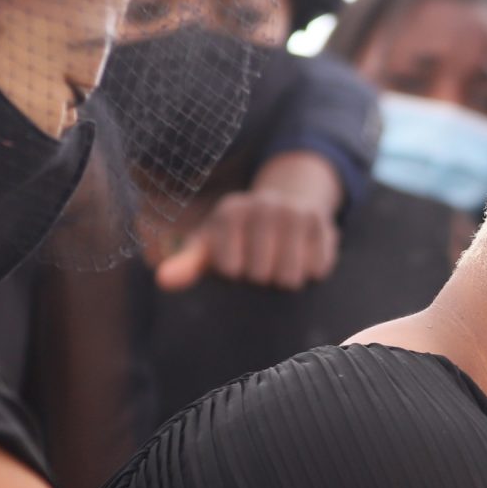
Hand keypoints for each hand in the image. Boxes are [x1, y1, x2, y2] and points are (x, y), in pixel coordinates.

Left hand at [153, 150, 344, 291]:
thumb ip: (186, 265)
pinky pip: (316, 271)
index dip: (235, 274)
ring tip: (279, 261)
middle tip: (261, 262)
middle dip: (261, 278)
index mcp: (231, 210)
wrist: (286, 209)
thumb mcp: (209, 249)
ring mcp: (296, 213)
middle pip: (262, 275)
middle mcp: (264, 205)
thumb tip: (163, 281)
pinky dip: (309, 272)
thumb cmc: (238, 240)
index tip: (235, 261)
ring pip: (290, 277)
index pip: (232, 270)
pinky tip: (301, 255)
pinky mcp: (323, 225)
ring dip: (285, 279)